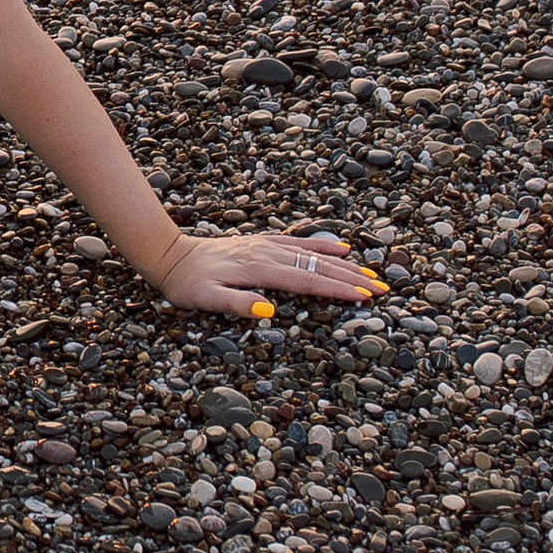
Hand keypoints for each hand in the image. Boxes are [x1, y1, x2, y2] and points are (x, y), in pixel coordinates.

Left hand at [148, 229, 384, 319]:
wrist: (170, 256)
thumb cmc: (188, 284)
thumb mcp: (205, 299)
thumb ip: (237, 304)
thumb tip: (269, 310)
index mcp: (257, 269)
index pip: (305, 280)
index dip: (336, 289)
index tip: (364, 298)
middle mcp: (265, 253)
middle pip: (315, 266)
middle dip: (350, 278)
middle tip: (382, 289)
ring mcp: (264, 246)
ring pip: (311, 254)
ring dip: (343, 265)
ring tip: (372, 274)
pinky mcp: (261, 243)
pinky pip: (297, 242)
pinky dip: (321, 245)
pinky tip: (340, 249)